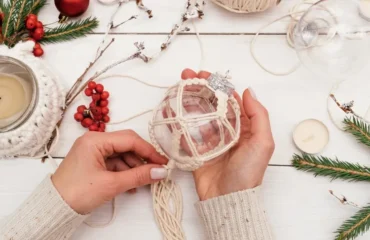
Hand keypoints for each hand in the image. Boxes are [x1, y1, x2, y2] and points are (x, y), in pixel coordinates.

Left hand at [52, 130, 167, 213]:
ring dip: (134, 167)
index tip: (163, 163)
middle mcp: (94, 141)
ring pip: (122, 154)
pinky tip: (131, 184)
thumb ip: (139, 176)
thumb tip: (161, 171)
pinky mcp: (93, 161)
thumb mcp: (112, 184)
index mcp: (96, 140)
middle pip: (126, 145)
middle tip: (156, 171)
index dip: (149, 151)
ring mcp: (93, 150)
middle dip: (142, 158)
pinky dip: (124, 171)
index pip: (130, 139)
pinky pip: (114, 162)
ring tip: (142, 182)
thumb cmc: (77, 193)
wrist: (54, 208)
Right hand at [181, 69, 274, 200]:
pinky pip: (187, 132)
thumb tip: (248, 91)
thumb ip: (259, 115)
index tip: (205, 75)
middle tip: (186, 76)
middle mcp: (227, 130)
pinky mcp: (196, 150)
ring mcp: (210, 140)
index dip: (218, 85)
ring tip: (177, 87)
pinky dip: (179, 120)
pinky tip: (171, 109)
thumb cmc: (248, 172)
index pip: (230, 100)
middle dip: (200, 88)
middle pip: (212, 103)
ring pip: (198, 114)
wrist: (227, 199)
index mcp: (244, 127)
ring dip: (189, 99)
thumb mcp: (263, 142)